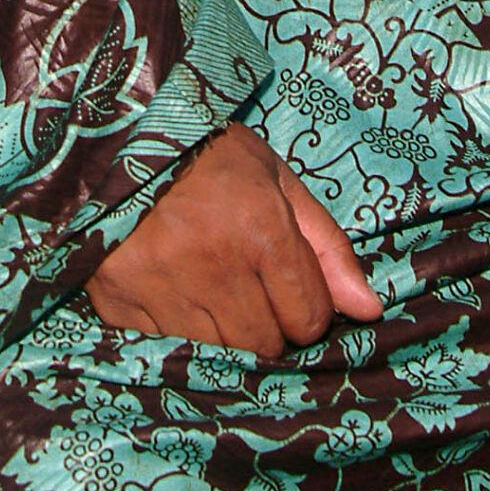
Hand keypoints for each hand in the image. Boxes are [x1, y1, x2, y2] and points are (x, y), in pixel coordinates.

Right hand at [85, 122, 382, 355]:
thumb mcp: (277, 180)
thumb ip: (326, 246)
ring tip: (210, 288)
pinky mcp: (120, 303)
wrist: (121, 135)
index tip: (287, 285)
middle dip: (269, 325)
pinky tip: (174, 294)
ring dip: (226, 334)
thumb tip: (369, 309)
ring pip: (221, 355)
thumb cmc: (209, 156)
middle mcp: (215, 265)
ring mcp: (164, 288)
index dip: (307, 308)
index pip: (310, 318)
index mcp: (262, 228)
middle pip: (267, 345)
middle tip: (248, 287)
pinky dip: (178, 333)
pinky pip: (169, 350)